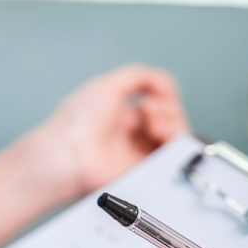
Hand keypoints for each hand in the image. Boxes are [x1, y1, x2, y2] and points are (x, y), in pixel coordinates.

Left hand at [25, 65, 189, 202]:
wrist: (69, 153)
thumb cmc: (78, 122)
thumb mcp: (108, 84)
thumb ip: (141, 76)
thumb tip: (167, 83)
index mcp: (122, 115)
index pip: (158, 103)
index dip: (162, 96)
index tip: (148, 98)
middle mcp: (133, 136)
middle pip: (172, 118)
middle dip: (168, 108)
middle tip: (148, 111)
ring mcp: (141, 154)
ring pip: (178, 135)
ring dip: (173, 121)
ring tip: (153, 123)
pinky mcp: (147, 171)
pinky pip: (175, 156)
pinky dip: (176, 138)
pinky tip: (160, 133)